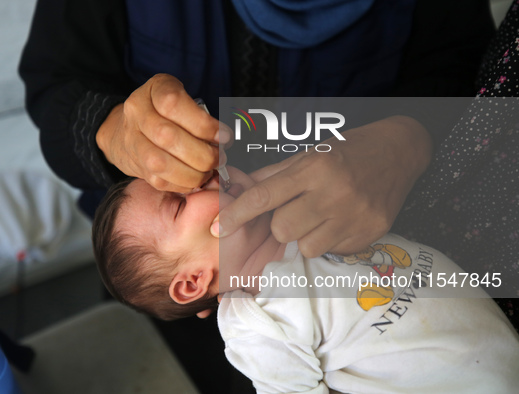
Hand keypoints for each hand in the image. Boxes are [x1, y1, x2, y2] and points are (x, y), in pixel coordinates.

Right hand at [96, 74, 224, 192]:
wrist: (124, 129)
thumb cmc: (164, 111)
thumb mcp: (181, 98)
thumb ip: (200, 114)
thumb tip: (224, 140)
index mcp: (153, 89)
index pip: (173, 104)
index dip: (203, 124)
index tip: (224, 136)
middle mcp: (137, 113)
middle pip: (167, 137)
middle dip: (202, 153)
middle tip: (220, 158)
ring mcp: (133, 140)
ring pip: (160, 163)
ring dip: (192, 173)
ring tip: (208, 172)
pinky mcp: (136, 165)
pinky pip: (159, 180)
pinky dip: (182, 184)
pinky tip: (195, 180)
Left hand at [213, 116, 431, 256]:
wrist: (399, 151)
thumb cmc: (348, 150)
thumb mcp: (309, 154)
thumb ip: (273, 175)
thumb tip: (239, 189)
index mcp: (315, 167)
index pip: (265, 196)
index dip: (238, 213)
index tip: (219, 226)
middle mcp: (334, 192)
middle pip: (284, 229)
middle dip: (281, 224)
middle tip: (296, 210)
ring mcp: (355, 215)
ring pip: (307, 246)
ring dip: (305, 236)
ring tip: (320, 217)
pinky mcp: (371, 233)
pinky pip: (333, 250)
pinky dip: (330, 240)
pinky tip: (341, 221)